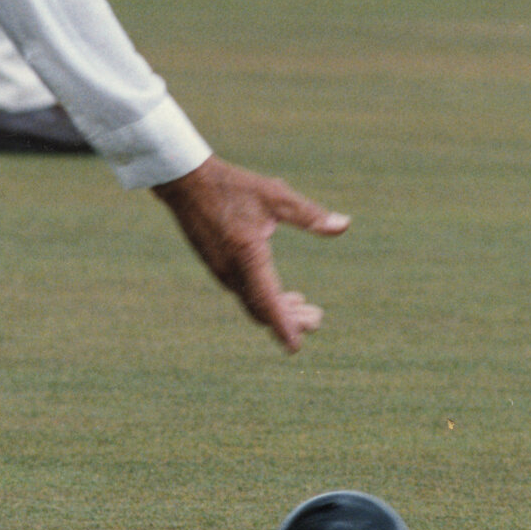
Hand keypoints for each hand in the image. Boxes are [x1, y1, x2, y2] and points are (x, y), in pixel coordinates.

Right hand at [152, 155, 349, 351]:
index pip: (268, 301)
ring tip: (305, 307)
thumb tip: (344, 225)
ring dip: (278, 310)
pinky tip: (280, 292)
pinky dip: (264, 298)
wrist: (185, 181)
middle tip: (318, 319)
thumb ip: (310, 215)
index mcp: (247, 255)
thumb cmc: (233, 185)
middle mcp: (231, 270)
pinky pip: (243, 293)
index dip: (283, 326)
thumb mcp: (276, 195)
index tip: (296, 347)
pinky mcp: (216, 266)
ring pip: (252, 303)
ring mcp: (221, 270)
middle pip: (262, 310)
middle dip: (289, 321)